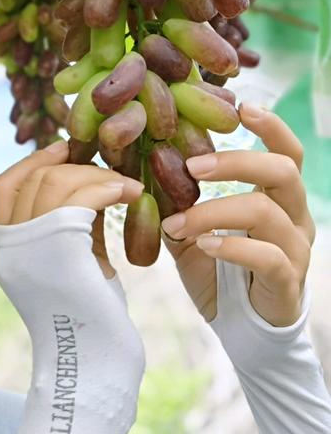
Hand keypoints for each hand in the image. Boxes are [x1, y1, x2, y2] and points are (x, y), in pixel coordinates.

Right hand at [0, 140, 147, 433]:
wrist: (97, 366)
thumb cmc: (90, 321)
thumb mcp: (68, 266)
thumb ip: (65, 229)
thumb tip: (82, 187)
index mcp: (3, 251)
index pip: (1, 187)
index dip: (31, 162)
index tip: (64, 149)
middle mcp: (8, 248)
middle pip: (31, 179)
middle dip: (72, 166)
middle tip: (109, 171)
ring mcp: (30, 249)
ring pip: (56, 182)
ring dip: (96, 175)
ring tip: (126, 186)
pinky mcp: (61, 253)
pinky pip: (81, 197)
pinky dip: (109, 186)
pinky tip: (132, 193)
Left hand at [159, 101, 314, 328]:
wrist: (239, 326)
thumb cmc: (217, 271)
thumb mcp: (190, 232)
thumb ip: (174, 203)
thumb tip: (138, 169)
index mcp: (277, 199)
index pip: (286, 152)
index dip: (271, 126)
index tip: (242, 107)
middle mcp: (294, 218)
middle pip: (283, 171)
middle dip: (235, 162)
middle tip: (192, 166)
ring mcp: (295, 249)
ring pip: (266, 212)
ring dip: (213, 211)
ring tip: (177, 223)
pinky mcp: (287, 280)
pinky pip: (267, 255)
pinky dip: (231, 246)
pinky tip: (203, 246)